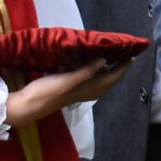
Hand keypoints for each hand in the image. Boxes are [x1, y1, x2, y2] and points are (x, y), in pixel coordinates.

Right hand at [3, 58, 129, 128]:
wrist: (28, 105)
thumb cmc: (48, 92)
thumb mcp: (68, 80)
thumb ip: (86, 71)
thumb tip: (104, 61)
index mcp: (89, 89)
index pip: (112, 77)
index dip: (122, 67)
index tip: (132, 56)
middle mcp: (86, 91)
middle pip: (107, 79)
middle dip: (117, 68)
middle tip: (123, 55)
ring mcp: (77, 90)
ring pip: (97, 79)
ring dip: (104, 69)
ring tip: (109, 56)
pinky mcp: (67, 88)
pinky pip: (85, 78)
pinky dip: (90, 70)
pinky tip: (85, 62)